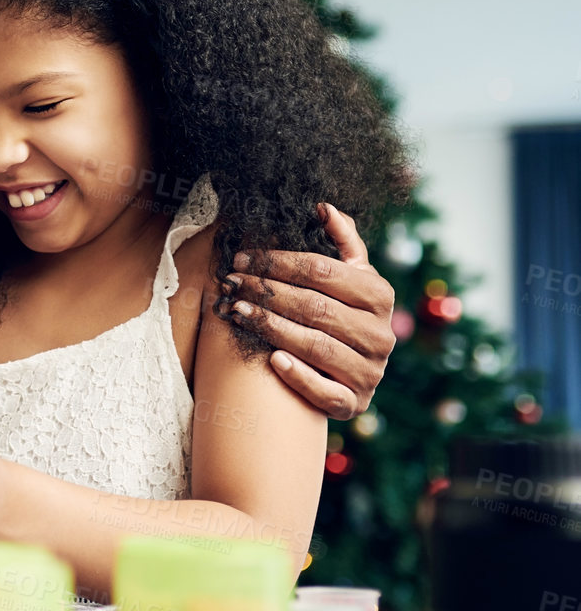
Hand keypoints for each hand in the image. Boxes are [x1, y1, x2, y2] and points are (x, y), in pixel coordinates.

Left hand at [225, 202, 395, 419]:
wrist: (348, 370)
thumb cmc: (340, 310)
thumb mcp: (347, 275)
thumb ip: (340, 241)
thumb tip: (322, 207)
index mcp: (379, 296)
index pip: (322, 271)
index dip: (278, 262)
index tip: (241, 258)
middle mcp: (380, 334)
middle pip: (315, 307)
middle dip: (267, 292)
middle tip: (230, 283)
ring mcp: (370, 371)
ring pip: (317, 346)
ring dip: (272, 328)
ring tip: (236, 312)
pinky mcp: (355, 403)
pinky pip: (327, 393)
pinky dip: (300, 376)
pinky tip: (272, 360)